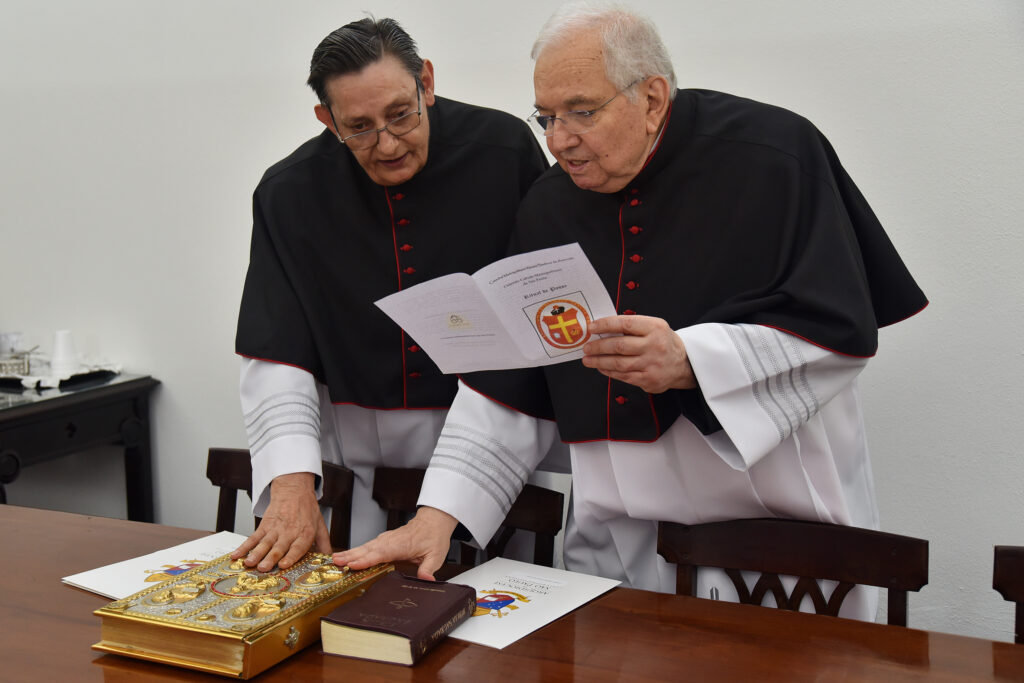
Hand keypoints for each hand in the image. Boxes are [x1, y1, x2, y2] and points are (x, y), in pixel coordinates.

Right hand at [230, 472, 331, 571]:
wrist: (294, 491)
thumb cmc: (307, 511)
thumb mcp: (320, 527)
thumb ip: (324, 545)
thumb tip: (330, 561)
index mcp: (304, 534)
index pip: (298, 547)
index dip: (291, 556)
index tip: (283, 565)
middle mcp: (289, 532)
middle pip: (279, 547)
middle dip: (270, 558)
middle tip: (263, 568)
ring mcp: (275, 529)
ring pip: (264, 543)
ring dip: (256, 554)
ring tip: (249, 563)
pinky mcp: (264, 526)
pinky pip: (253, 537)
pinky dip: (244, 546)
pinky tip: (236, 555)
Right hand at [332, 507, 457, 580]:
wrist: (434, 520)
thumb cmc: (434, 536)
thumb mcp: (436, 555)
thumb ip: (429, 569)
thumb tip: (427, 579)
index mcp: (401, 545)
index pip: (381, 554)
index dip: (366, 560)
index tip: (353, 565)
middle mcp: (391, 541)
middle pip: (368, 549)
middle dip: (351, 556)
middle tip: (335, 562)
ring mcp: (386, 539)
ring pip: (366, 546)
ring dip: (350, 552)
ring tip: (335, 559)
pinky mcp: (385, 540)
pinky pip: (368, 546)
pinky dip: (357, 550)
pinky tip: (348, 555)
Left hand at [582, 315, 696, 392]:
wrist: (683, 363)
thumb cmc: (662, 342)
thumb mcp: (653, 327)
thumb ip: (632, 326)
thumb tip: (602, 329)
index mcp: (655, 328)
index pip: (625, 324)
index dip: (605, 325)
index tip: (592, 327)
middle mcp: (654, 345)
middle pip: (619, 345)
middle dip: (598, 346)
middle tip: (587, 347)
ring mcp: (651, 364)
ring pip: (619, 363)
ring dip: (599, 361)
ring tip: (588, 359)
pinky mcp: (648, 379)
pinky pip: (623, 376)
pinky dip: (609, 372)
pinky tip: (601, 368)